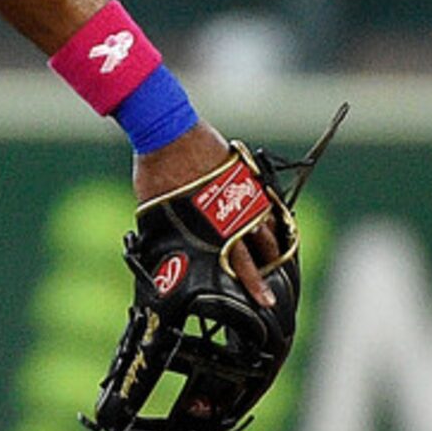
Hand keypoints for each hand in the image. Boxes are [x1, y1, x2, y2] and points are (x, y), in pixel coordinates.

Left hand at [131, 121, 284, 305]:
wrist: (167, 131)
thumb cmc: (156, 172)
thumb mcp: (157, 213)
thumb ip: (168, 234)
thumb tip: (166, 253)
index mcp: (212, 226)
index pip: (238, 263)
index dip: (252, 283)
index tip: (262, 299)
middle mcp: (232, 211)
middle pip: (260, 249)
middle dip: (266, 272)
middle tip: (271, 293)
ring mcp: (242, 191)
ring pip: (267, 224)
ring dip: (272, 244)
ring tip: (275, 261)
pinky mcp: (243, 173)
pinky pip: (263, 200)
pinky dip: (268, 214)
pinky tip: (271, 224)